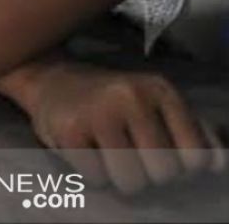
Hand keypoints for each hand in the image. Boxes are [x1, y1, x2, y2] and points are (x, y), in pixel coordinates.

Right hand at [27, 63, 225, 193]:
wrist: (50, 78)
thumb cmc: (112, 99)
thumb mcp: (156, 102)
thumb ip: (192, 129)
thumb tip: (219, 165)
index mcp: (160, 90)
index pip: (196, 157)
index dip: (180, 167)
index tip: (160, 155)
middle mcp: (132, 97)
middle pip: (164, 173)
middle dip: (148, 174)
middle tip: (131, 156)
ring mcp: (98, 112)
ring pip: (132, 182)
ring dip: (122, 179)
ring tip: (110, 157)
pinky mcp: (69, 130)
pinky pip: (98, 179)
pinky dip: (94, 175)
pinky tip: (87, 152)